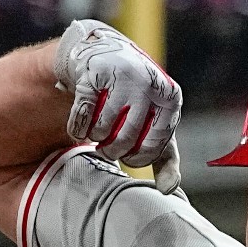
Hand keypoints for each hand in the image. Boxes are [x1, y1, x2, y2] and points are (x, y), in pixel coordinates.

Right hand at [52, 19, 182, 190]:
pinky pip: (80, 117)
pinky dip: (77, 126)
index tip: (129, 152)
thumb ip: (164, 158)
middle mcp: (150, 84)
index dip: (136, 157)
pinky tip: (82, 120)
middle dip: (111, 151)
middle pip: (124, 141)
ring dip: (94, 137)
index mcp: (171, 100)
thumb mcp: (155, 126)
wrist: (106, 56)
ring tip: (98, 127)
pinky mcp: (94, 73)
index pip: (153, 148)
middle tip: (107, 144)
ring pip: (100, 130)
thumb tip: (169, 190)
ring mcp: (122, 76)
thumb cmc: (135, 99)